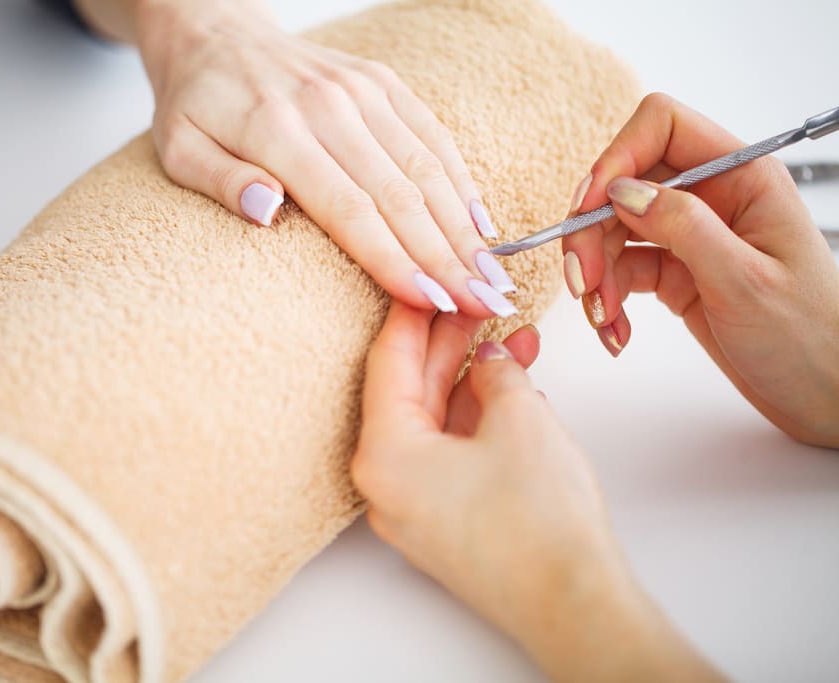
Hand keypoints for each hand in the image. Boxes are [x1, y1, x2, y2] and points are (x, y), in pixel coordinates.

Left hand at [130, 0, 516, 318]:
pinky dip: (462, 183)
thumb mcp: (180, 149)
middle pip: (402, 194)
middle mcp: (330, 106)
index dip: (395, 261)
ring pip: (428, 167)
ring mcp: (363, 90)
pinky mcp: (384, 82)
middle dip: (448, 257)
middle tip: (486, 306)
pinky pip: (433, 135)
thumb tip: (266, 212)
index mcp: (277, 129)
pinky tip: (482, 227)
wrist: (218, 33)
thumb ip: (221, 181)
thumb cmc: (197, 105)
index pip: (349, 209)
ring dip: (465, 229)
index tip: (434, 303)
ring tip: (495, 279)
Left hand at [352, 301, 723, 681]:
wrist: (574, 605)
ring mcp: (413, 506)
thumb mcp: (521, 417)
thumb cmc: (539, 523)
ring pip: (435, 421)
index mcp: (384, 454)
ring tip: (514, 340)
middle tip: (477, 302)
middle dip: (449, 343)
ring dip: (473, 379)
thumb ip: (497, 372)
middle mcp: (385, 483)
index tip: (433, 280)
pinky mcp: (444, 521)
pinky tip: (515, 389)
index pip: (387, 361)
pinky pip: (451, 453)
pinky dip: (479, 418)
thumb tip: (491, 359)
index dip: (413, 313)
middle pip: (409, 391)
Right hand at [561, 94, 838, 446]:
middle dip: (593, 232)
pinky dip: (608, 300)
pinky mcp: (676, 273)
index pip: (662, 128)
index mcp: (743, 179)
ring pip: (615, 231)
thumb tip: (622, 190)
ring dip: (597, 274)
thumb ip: (683, 226)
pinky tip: (617, 330)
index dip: (617, 159)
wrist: (824, 394)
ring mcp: (692, 236)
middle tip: (583, 280)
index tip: (588, 208)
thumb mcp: (745, 280)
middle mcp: (714, 198)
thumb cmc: (809, 338)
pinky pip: (623, 271)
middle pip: (625, 185)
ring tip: (603, 317)